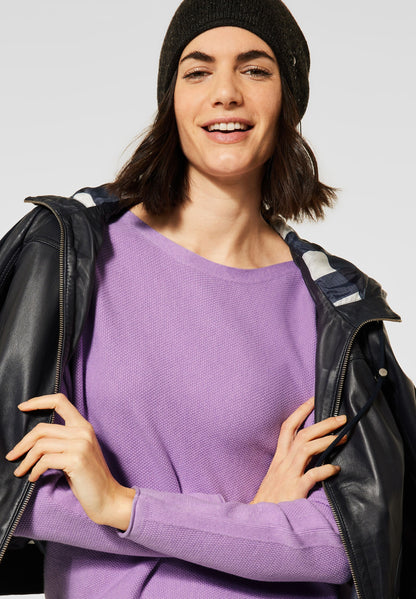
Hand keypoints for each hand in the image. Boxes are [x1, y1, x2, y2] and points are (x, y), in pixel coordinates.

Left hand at [5, 393, 134, 530]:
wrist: (107, 497)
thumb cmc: (88, 477)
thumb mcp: (77, 452)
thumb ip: (62, 440)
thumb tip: (33, 440)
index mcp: (83, 426)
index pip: (60, 401)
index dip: (38, 401)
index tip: (22, 407)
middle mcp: (83, 431)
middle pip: (42, 428)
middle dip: (22, 443)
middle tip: (12, 456)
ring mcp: (81, 445)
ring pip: (41, 445)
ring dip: (26, 460)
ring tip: (21, 471)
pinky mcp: (76, 460)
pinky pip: (45, 460)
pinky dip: (35, 470)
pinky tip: (34, 478)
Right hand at [250, 397, 345, 503]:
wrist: (258, 521)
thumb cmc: (271, 500)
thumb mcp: (278, 476)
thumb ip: (292, 463)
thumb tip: (311, 453)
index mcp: (279, 457)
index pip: (288, 427)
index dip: (300, 411)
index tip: (314, 399)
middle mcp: (283, 462)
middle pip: (302, 434)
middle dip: (323, 423)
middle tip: (341, 418)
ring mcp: (288, 475)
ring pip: (307, 449)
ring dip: (327, 440)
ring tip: (344, 437)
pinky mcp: (295, 490)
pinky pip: (312, 475)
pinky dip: (325, 470)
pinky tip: (336, 468)